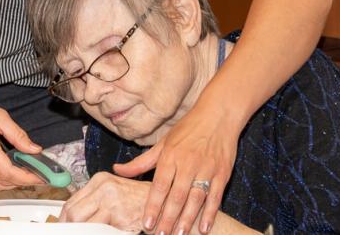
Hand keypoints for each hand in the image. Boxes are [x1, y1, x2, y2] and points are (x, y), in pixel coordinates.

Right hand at [0, 85, 45, 191]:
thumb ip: (17, 134)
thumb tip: (34, 149)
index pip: (8, 172)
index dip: (27, 177)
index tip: (41, 176)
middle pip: (2, 182)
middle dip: (23, 181)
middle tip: (36, 173)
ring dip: (9, 184)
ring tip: (22, 173)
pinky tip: (5, 173)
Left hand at [59, 172, 148, 229]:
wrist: (163, 201)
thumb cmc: (137, 199)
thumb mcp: (112, 192)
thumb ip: (93, 200)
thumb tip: (72, 216)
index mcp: (99, 180)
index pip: (71, 202)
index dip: (64, 219)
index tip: (63, 227)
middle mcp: (103, 188)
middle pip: (73, 213)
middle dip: (70, 227)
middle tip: (71, 233)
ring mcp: (112, 202)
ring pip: (83, 224)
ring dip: (82, 231)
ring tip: (87, 232)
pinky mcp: (120, 217)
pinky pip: (99, 231)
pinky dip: (97, 233)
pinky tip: (103, 232)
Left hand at [114, 100, 238, 233]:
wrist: (218, 115)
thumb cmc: (187, 129)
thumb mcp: (162, 143)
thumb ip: (140, 162)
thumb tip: (116, 170)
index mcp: (170, 156)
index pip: (159, 186)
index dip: (153, 206)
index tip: (146, 223)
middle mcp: (187, 163)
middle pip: (176, 195)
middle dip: (168, 218)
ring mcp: (206, 168)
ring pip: (195, 198)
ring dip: (187, 219)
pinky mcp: (222, 173)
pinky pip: (215, 197)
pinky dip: (210, 214)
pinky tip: (204, 228)